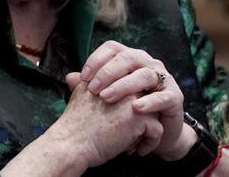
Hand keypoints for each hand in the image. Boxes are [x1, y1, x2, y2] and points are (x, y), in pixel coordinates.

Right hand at [49, 77, 163, 166]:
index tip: (115, 123)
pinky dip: (148, 144)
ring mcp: (132, 100)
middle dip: (137, 120)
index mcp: (106, 78)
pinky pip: (157, 131)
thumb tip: (75, 77)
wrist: (72, 142)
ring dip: (144, 132)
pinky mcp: (141, 118)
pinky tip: (133, 150)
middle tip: (122, 136)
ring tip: (127, 144)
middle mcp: (121, 85)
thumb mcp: (78, 96)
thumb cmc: (74, 125)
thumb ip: (83, 84)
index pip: (130, 90)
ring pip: (153, 116)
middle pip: (143, 102)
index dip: (127, 108)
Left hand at [77, 40, 188, 159]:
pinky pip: (163, 96)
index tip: (83, 77)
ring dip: (123, 86)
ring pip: (144, 75)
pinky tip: (135, 109)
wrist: (153, 131)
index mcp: (129, 57)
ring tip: (106, 98)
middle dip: (107, 73)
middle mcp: (147, 62)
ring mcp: (163, 78)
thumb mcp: (107, 96)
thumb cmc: (126, 109)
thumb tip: (69, 77)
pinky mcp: (175, 96)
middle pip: (127, 58)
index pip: (112, 48)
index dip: (96, 60)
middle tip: (93, 90)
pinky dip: (149, 102)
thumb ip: (89, 86)